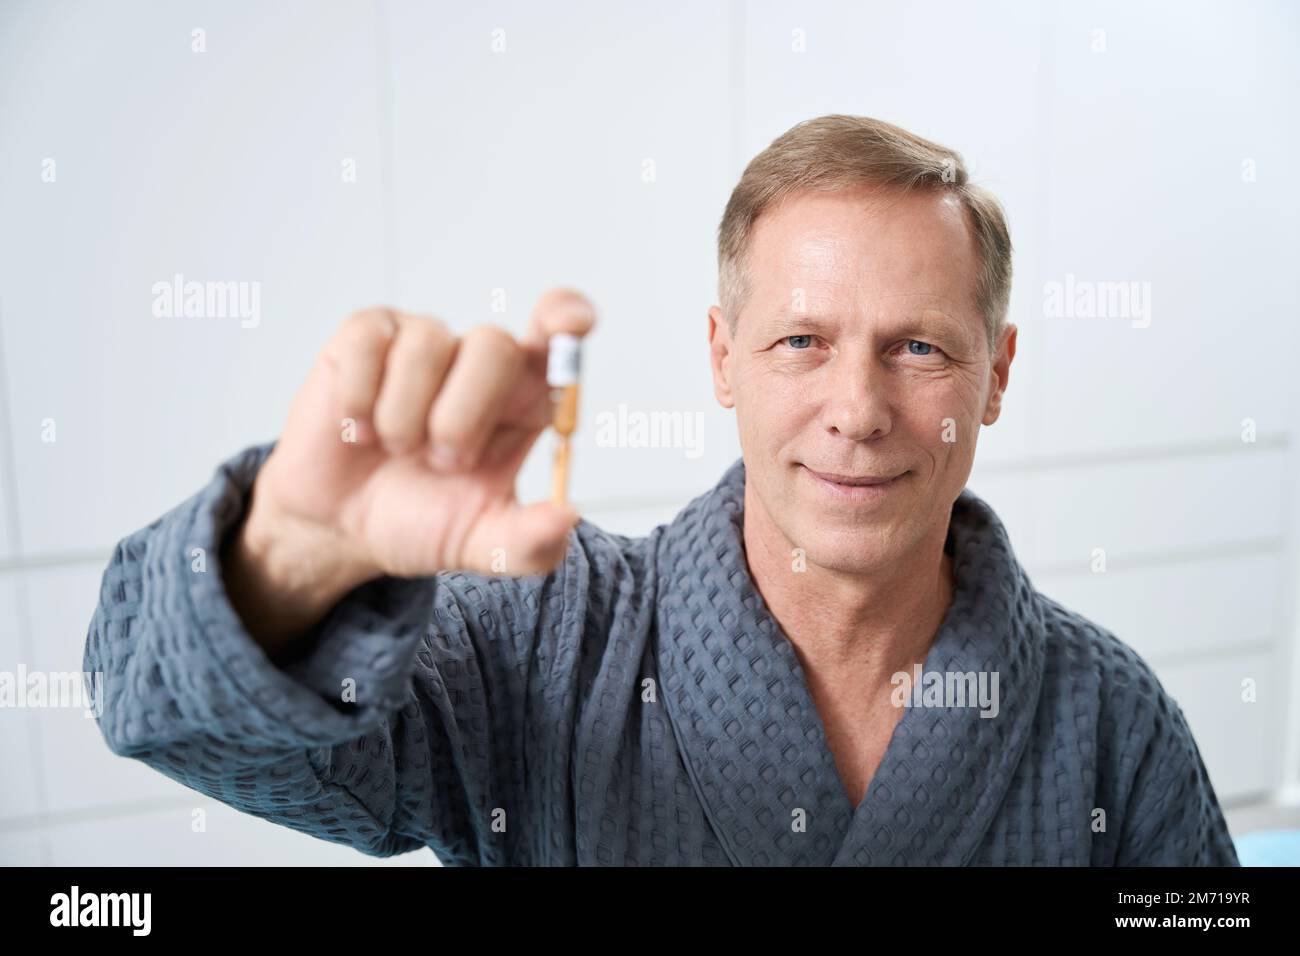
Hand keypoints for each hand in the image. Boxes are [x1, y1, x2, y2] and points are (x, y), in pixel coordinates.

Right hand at [224, 289, 595, 646]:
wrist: (341, 528)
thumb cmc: (420, 520)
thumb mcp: (482, 546)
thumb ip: (532, 543)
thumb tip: (568, 517)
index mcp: (523, 399)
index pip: (559, 335)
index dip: (566, 315)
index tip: (572, 326)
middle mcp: (479, 361)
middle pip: (495, 345)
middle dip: (464, 415)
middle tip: (442, 463)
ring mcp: (422, 341)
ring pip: (427, 347)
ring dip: (405, 417)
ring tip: (395, 449)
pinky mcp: (367, 336)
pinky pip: (369, 345)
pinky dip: (360, 400)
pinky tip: (357, 429)